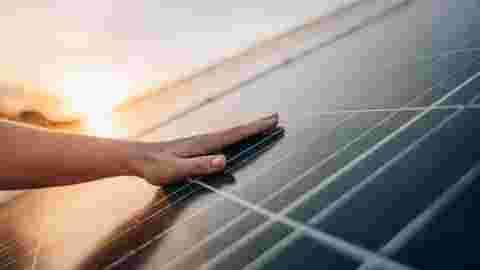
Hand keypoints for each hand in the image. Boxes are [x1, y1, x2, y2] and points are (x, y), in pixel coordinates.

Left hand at [129, 114, 278, 185]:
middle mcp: (205, 140)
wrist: (138, 158)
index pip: (234, 135)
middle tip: (275, 118)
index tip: (271, 121)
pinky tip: (235, 139)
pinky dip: (235, 136)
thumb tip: (224, 160)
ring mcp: (201, 142)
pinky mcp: (197, 147)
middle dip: (256, 125)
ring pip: (230, 134)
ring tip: (262, 126)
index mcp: (203, 144)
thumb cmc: (156, 166)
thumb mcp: (176, 170)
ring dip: (248, 129)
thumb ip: (199, 166)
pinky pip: (222, 140)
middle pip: (236, 131)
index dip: (254, 129)